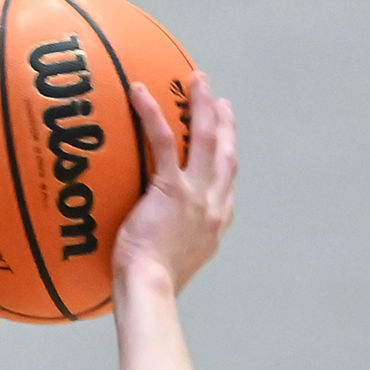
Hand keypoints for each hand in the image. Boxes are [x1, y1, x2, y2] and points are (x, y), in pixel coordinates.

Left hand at [111, 73, 237, 295]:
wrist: (150, 288)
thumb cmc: (153, 284)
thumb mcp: (175, 262)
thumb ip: (173, 241)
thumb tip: (155, 237)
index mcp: (216, 222)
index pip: (227, 182)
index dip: (229, 156)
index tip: (228, 139)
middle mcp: (213, 205)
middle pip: (226, 154)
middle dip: (225, 124)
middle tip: (220, 100)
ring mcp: (196, 195)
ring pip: (207, 140)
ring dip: (203, 106)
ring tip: (198, 82)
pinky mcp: (172, 189)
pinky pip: (165, 142)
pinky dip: (152, 114)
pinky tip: (139, 93)